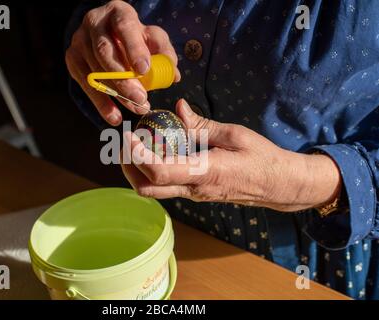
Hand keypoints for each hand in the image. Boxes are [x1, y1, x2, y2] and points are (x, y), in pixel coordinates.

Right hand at [66, 0, 179, 125]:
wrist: (108, 32)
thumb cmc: (134, 36)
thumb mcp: (152, 37)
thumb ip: (164, 52)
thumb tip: (173, 75)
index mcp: (117, 12)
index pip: (124, 27)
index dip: (134, 48)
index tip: (145, 69)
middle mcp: (94, 22)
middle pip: (105, 52)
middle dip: (124, 79)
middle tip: (142, 99)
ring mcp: (79, 41)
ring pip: (95, 71)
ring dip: (117, 94)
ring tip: (137, 108)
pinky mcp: (72, 59)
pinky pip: (86, 85)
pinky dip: (101, 103)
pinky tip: (115, 116)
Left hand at [122, 99, 341, 211]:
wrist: (278, 185)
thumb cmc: (262, 158)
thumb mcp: (234, 135)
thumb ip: (202, 124)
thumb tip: (177, 108)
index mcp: (205, 172)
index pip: (159, 172)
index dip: (138, 156)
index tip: (130, 136)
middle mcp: (194, 188)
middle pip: (147, 188)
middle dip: (128, 166)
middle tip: (126, 141)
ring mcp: (193, 194)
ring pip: (153, 190)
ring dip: (137, 170)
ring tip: (137, 144)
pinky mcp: (195, 193)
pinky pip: (165, 186)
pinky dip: (152, 170)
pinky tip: (157, 151)